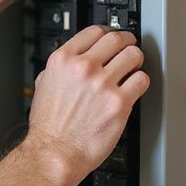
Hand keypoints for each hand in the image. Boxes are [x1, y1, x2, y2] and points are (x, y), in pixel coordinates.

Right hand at [25, 26, 148, 182]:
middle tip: (129, 48)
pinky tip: (134, 87)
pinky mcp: (119, 103)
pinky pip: (141, 80)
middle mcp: (83, 68)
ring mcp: (102, 84)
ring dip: (136, 60)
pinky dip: (141, 81)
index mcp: (62, 60)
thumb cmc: (48, 127)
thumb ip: (61, 68)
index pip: (94, 31)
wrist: (54, 153)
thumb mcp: (44, 85)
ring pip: (134, 56)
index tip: (112, 38)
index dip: (108, 32)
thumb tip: (74, 60)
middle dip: (126, 42)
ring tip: (134, 68)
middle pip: (117, 39)